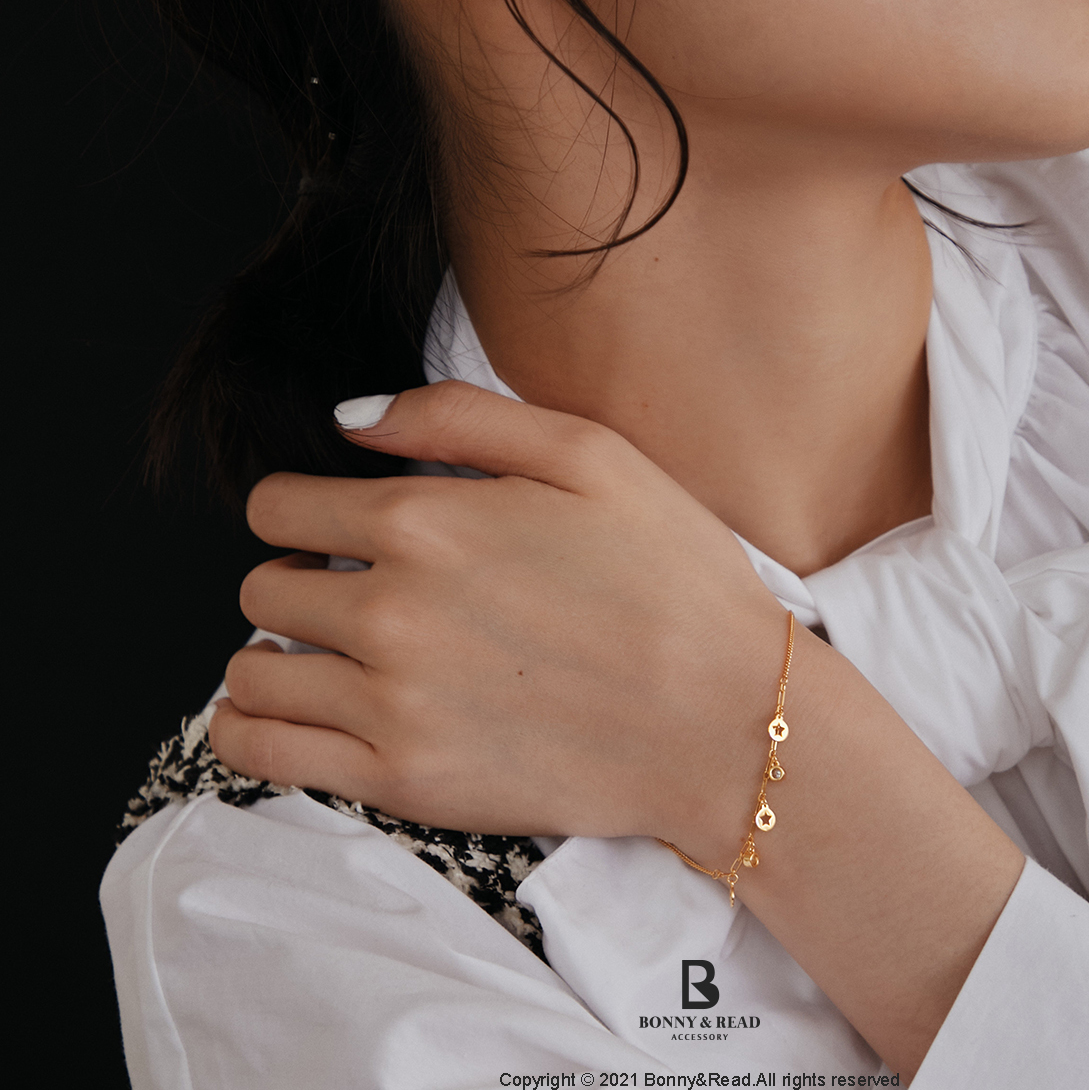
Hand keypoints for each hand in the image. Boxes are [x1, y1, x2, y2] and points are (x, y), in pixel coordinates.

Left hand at [208, 380, 788, 852]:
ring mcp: (391, 704)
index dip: (301, 506)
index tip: (335, 524)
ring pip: (252, 672)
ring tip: (328, 653)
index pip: (281, 506)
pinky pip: (261, 755)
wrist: (728, 720)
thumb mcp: (588, 453)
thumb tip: (350, 417)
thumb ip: (454, 416)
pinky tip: (288, 712)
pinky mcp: (402, 782)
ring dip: (274, 653)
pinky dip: (250, 731)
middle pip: (263, 586)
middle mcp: (391, 612)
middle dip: (297, 575)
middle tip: (353, 587)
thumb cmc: (671, 577)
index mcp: (426, 521)